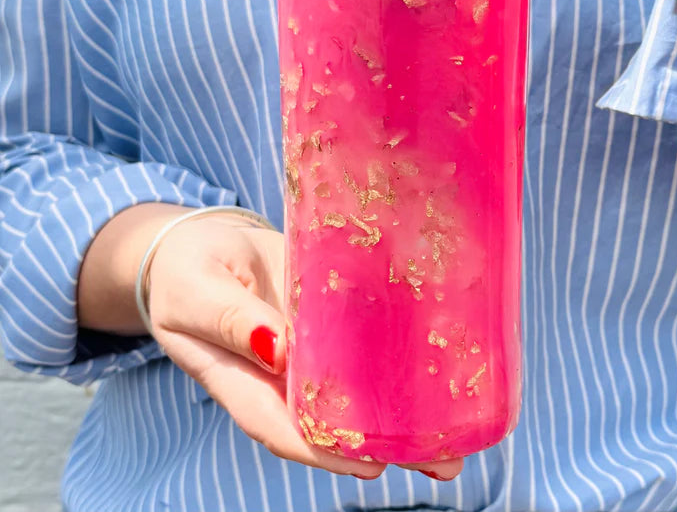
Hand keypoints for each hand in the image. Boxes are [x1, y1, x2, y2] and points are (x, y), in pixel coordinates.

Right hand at [146, 210, 461, 480]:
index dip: (324, 450)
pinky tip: (435, 368)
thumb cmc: (188, 271)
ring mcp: (310, 349)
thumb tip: (278, 351)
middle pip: (331, 422)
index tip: (370, 464)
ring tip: (455, 435)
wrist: (204, 245)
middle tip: (441, 460)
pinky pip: (361, 343)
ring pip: (355, 389)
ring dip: (401, 415)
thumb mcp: (197, 292)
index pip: (281, 427)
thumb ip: (232, 321)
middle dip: (384, 444)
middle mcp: (282, 376)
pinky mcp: (329, 319)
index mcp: (242, 380)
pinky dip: (393, 358)